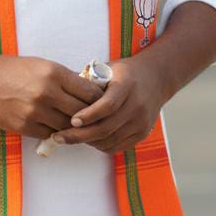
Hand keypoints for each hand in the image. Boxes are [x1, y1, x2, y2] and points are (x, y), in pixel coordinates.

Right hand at [0, 54, 104, 138]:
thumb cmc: (10, 69)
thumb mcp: (40, 65)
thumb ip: (64, 79)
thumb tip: (87, 92)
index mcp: (53, 72)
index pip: (89, 92)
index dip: (98, 98)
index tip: (100, 101)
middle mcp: (47, 92)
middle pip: (82, 112)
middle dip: (89, 116)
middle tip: (94, 117)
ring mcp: (35, 112)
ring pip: (67, 127)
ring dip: (72, 127)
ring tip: (76, 124)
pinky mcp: (25, 127)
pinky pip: (50, 134)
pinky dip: (56, 132)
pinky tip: (57, 127)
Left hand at [49, 53, 168, 154]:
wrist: (156, 78)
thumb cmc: (125, 72)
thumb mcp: (109, 69)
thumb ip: (89, 80)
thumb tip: (62, 90)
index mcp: (127, 85)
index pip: (107, 105)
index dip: (88, 115)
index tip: (71, 120)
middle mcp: (137, 105)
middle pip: (106, 127)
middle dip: (80, 135)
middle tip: (58, 136)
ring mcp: (141, 122)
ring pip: (110, 140)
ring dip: (87, 141)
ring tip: (69, 138)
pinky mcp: (142, 134)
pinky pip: (117, 146)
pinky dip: (100, 145)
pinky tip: (88, 139)